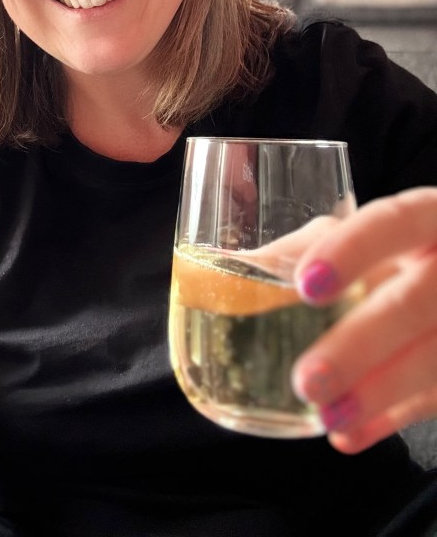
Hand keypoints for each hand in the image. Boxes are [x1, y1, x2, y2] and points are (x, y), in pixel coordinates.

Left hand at [290, 187, 436, 453]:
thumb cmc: (405, 249)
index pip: (399, 222)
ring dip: (378, 394)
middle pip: (418, 304)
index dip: (354, 251)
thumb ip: (312, 244)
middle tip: (306, 379)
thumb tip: (236, 267)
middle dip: (360, 346)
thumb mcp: (370, 232)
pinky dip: (391, 419)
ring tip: (326, 416)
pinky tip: (349, 435)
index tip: (305, 285)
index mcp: (431, 218)